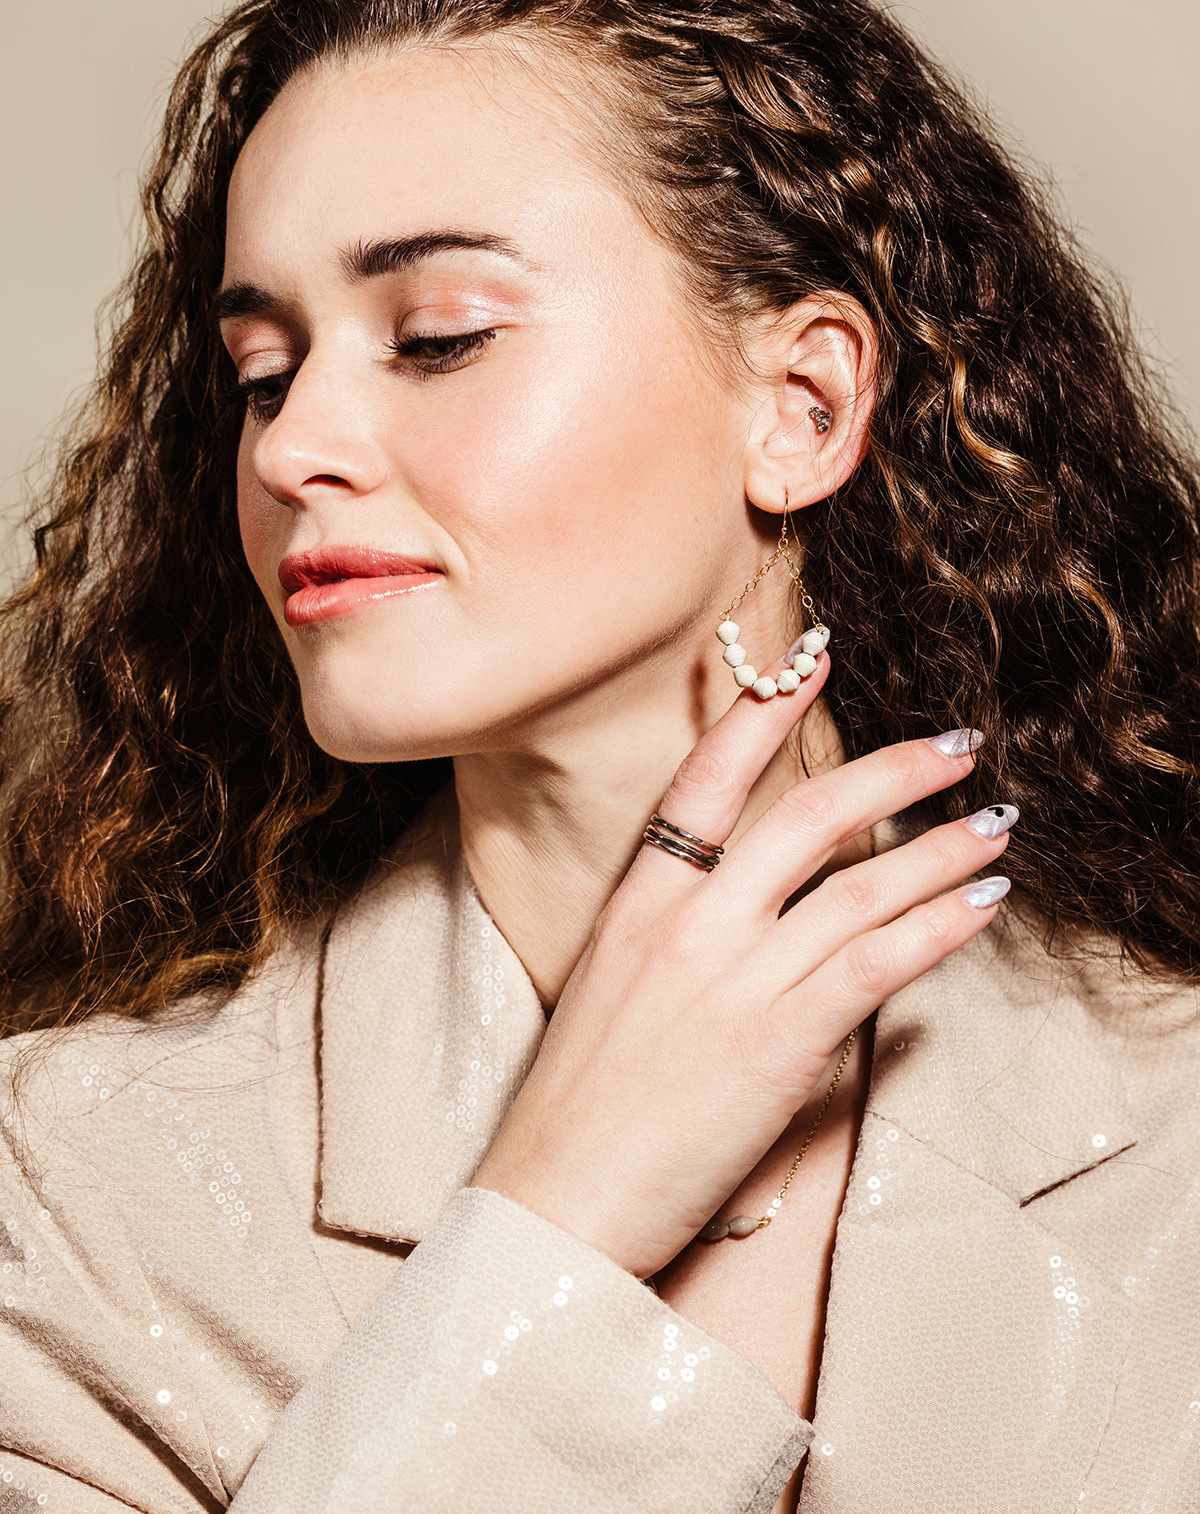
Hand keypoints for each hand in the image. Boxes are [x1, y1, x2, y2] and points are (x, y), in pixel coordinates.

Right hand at [471, 656, 1011, 1279]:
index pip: (706, 780)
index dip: (763, 714)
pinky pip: (879, 961)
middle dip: (890, 771)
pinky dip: (939, 924)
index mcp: (638, 903)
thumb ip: (681, 938)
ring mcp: (735, 978)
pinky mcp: (780, 1040)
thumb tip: (766, 922)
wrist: (556, 1197)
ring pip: (859, 885)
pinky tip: (981, 903)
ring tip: (994, 823)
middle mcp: (688, 924)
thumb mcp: (611, 991)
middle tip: (951, 746)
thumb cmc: (579, 1108)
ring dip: (941, 848)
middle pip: (804, 816)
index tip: (812, 662)